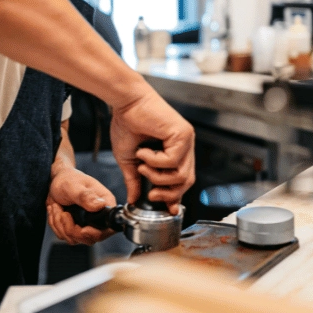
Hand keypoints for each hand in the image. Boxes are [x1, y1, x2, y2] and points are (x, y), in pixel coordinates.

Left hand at [46, 168, 116, 245]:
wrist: (56, 180)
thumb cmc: (68, 179)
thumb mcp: (74, 186)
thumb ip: (86, 196)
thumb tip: (100, 205)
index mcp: (105, 205)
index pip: (108, 229)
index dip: (95, 233)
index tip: (82, 230)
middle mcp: (98, 217)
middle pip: (89, 239)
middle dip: (70, 229)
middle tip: (62, 213)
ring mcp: (86, 224)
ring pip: (73, 239)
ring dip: (60, 224)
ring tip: (56, 206)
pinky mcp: (75, 228)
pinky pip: (63, 236)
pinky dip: (55, 224)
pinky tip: (55, 210)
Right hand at [110, 88, 195, 214]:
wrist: (126, 102)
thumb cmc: (127, 124)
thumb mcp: (130, 160)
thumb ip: (135, 180)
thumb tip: (133, 200)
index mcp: (175, 151)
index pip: (183, 181)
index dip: (175, 197)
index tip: (166, 209)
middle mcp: (184, 146)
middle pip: (187, 182)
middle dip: (168, 193)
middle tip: (151, 193)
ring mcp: (186, 140)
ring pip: (181, 175)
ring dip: (158, 176)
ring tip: (143, 165)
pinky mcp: (183, 134)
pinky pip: (172, 160)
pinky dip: (155, 161)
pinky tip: (144, 151)